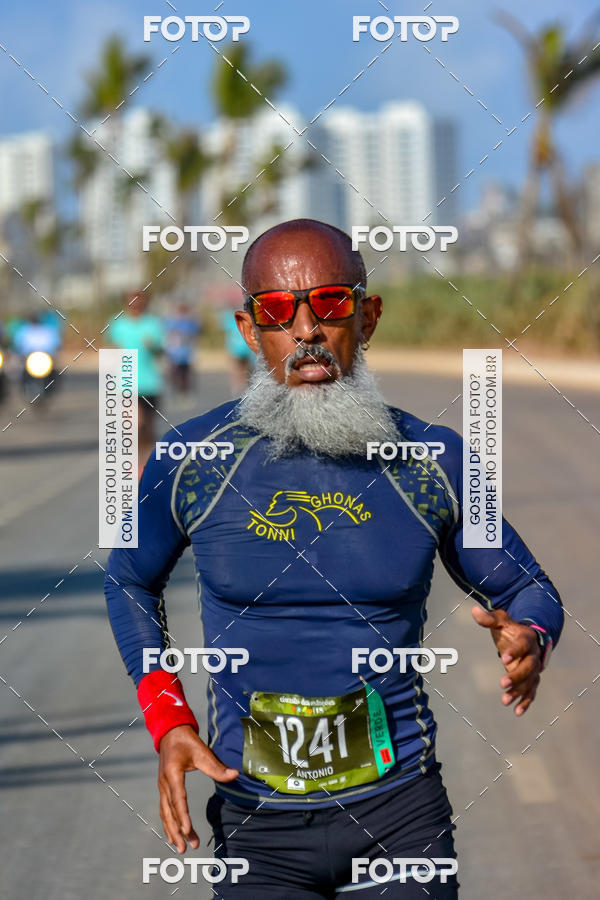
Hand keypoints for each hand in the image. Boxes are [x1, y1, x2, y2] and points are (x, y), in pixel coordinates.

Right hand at [158, 725, 238, 852]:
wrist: (170, 732)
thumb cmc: (186, 741)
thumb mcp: (202, 751)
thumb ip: (216, 766)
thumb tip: (235, 775)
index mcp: (172, 774)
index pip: (178, 799)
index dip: (182, 815)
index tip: (186, 830)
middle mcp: (164, 783)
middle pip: (170, 811)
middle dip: (177, 831)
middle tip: (185, 848)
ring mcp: (162, 786)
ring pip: (165, 813)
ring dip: (172, 830)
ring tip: (181, 847)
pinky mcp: (164, 788)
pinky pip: (165, 809)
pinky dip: (169, 823)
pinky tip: (174, 835)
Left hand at [471, 606, 542, 716]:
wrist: (529, 637)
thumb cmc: (511, 629)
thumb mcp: (501, 620)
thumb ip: (488, 618)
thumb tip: (474, 611)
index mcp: (527, 638)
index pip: (522, 645)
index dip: (514, 651)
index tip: (503, 658)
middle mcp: (534, 654)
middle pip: (528, 667)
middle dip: (516, 676)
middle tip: (502, 684)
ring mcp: (534, 668)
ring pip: (529, 682)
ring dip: (519, 692)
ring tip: (505, 701)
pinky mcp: (532, 679)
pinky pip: (531, 691)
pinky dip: (525, 702)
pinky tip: (517, 712)